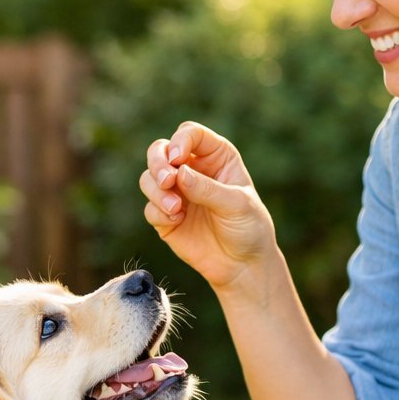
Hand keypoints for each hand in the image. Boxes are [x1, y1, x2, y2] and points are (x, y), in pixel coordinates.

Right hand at [139, 121, 275, 291]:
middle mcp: (193, 169)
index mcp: (215, 157)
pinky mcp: (165, 216)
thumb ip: (208, 189)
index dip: (180, 141)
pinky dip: (158, 212)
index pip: (190, 134)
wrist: (242, 265)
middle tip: (167, 181)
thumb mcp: (237, 205)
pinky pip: (150, 207)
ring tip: (176, 208)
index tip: (178, 160)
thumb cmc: (249, 228)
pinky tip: (176, 221)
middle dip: (158, 162)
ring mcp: (177, 193)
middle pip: (160, 150)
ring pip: (149, 178)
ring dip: (156, 190)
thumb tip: (179, 174)